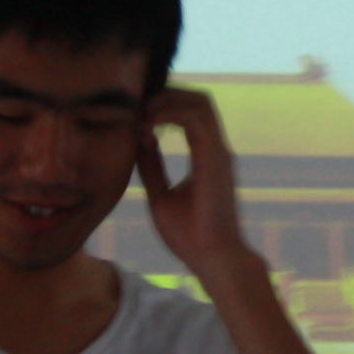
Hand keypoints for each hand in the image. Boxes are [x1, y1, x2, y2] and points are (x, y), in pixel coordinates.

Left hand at [137, 86, 255, 282]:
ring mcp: (218, 151)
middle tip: (137, 105)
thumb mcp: (160, 194)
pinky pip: (196, 120)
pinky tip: (147, 127)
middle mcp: (216, 148)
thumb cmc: (189, 235)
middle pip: (198, 99)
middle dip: (167, 94)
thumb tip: (140, 140)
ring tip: (141, 113)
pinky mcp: (215, 159)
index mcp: (206, 155)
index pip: (191, 111)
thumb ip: (152, 165)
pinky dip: (170, 114)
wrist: (212, 259)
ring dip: (168, 100)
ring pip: (200, 103)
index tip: (135, 112)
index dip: (164, 103)